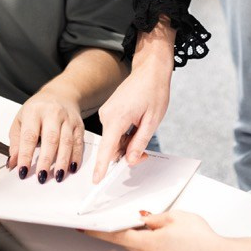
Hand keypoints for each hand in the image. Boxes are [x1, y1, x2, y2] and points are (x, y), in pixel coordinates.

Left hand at [8, 90, 84, 183]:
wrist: (61, 94)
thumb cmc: (38, 109)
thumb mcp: (21, 120)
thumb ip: (16, 142)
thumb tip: (13, 162)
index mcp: (35, 112)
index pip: (29, 136)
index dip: (26, 155)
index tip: (23, 170)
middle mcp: (53, 114)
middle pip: (50, 139)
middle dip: (46, 160)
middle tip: (41, 176)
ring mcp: (68, 119)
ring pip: (67, 142)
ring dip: (62, 161)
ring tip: (57, 176)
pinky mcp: (79, 125)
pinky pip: (79, 143)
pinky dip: (76, 157)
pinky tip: (72, 168)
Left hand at [85, 210, 219, 250]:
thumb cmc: (198, 236)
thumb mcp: (174, 217)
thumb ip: (154, 217)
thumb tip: (142, 217)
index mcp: (148, 243)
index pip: (116, 236)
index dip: (99, 232)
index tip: (85, 228)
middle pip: (125, 240)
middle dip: (116, 228)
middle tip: (105, 217)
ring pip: (137, 243)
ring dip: (133, 232)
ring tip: (137, 218)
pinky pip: (148, 247)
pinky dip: (145, 237)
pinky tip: (153, 228)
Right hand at [94, 60, 170, 180]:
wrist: (150, 70)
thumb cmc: (153, 90)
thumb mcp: (152, 120)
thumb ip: (139, 142)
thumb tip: (130, 160)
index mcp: (117, 117)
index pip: (107, 148)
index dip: (102, 166)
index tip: (97, 180)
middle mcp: (107, 116)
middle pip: (112, 147)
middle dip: (126, 154)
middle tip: (144, 154)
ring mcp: (106, 113)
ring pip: (114, 140)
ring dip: (127, 144)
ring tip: (143, 130)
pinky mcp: (109, 112)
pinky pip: (114, 132)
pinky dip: (124, 135)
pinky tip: (137, 126)